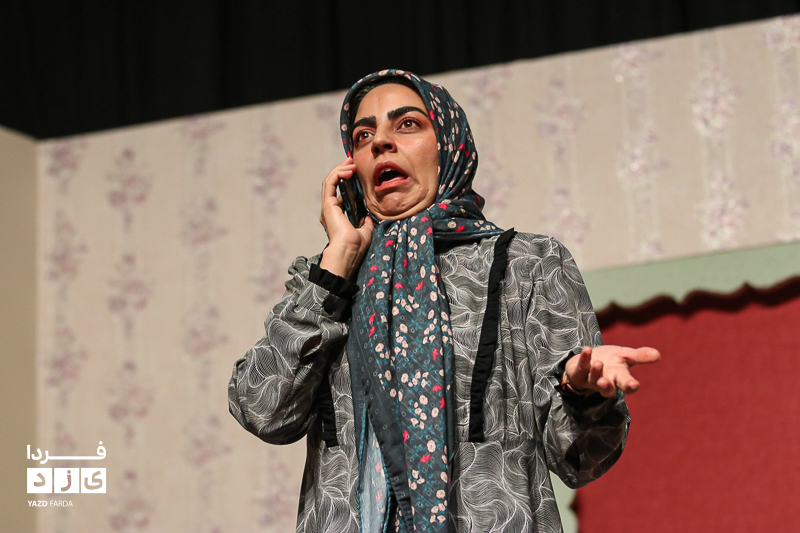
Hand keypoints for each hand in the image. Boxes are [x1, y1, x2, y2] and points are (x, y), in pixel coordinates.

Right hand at [319, 158, 373, 278]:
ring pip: (330, 181)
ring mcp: (328, 207)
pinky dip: (338, 174)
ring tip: (351, 162)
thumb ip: (365, 221)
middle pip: (334, 184)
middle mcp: (330, 211)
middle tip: (352, 161)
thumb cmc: (356, 246)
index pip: (341, 193)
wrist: (348, 252)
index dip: (348, 182)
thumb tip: (369, 214)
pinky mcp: (328, 204)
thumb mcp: (365, 230)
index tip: (357, 173)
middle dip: (343, 170)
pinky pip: (330, 184)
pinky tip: (348, 169)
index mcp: (337, 217)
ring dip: (341, 169)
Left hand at [562, 345, 660, 397]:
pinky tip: (587, 349)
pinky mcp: (578, 372)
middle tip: (607, 383)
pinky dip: (584, 358)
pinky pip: (581, 366)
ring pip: (593, 379)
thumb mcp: (626, 355)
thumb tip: (658, 355)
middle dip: (609, 387)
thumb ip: (640, 356)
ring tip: (598, 364)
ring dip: (595, 372)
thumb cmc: (609, 360)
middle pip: (608, 388)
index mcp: (619, 378)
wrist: (587, 360)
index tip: (634, 385)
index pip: (626, 385)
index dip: (630, 386)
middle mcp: (605, 381)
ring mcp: (590, 378)